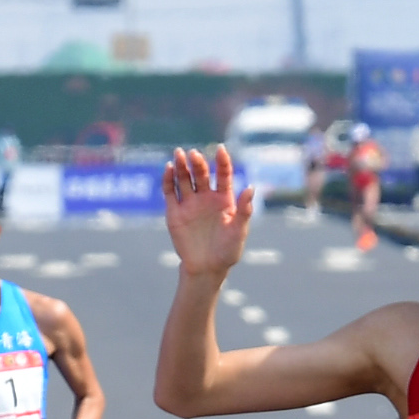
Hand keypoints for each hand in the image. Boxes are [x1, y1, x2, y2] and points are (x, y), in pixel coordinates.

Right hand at [163, 147, 254, 274]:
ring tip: (179, 154)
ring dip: (181, 166)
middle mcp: (206, 197)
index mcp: (224, 199)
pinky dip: (168, 180)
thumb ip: (244, 210)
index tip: (221, 149)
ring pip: (184, 179)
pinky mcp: (174, 212)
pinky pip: (170, 192)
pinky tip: (169, 168)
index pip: (223, 174)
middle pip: (201, 174)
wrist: (207, 269)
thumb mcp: (239, 231)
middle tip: (194, 154)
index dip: (222, 161)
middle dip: (198, 163)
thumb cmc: (228, 251)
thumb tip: (251, 187)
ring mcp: (189, 203)